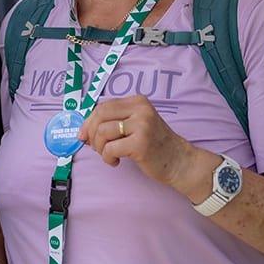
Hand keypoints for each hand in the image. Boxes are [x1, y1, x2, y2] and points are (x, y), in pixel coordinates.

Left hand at [79, 95, 194, 187]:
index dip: (88, 122)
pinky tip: (116, 162)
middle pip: (100, 115)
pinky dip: (107, 158)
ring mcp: (141, 125)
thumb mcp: (136, 125)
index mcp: (137, 102)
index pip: (103, 106)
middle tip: (95, 147)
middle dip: (91, 133)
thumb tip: (83, 131)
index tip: (84, 136)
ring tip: (110, 156)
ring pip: (102, 132)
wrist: (179, 161)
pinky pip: (109, 148)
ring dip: (100, 148)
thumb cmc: (154, 146)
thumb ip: (114, 123)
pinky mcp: (140, 143)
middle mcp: (140, 109)